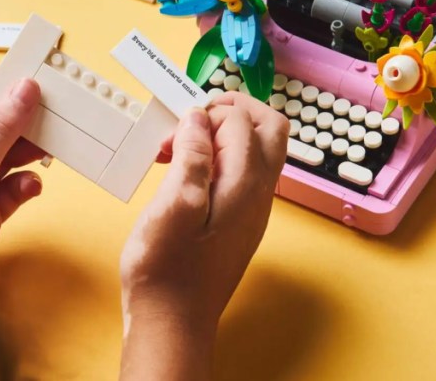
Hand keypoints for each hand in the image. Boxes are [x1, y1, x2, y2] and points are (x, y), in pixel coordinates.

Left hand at [0, 79, 45, 304]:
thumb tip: (21, 94)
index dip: (1, 104)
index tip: (33, 92)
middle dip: (19, 133)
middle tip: (51, 121)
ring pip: (1, 166)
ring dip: (25, 160)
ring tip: (49, 150)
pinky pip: (7, 194)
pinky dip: (22, 188)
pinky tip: (32, 186)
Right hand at [119, 92, 287, 379]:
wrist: (172, 322)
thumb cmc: (167, 270)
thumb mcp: (172, 205)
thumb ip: (192, 156)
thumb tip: (199, 119)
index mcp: (245, 185)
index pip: (242, 121)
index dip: (206, 113)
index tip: (174, 130)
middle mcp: (258, 195)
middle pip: (268, 129)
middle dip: (232, 111)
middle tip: (191, 119)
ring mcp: (252, 210)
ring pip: (256, 151)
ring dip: (222, 136)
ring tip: (179, 150)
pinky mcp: (238, 224)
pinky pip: (241, 175)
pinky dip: (218, 161)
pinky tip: (185, 177)